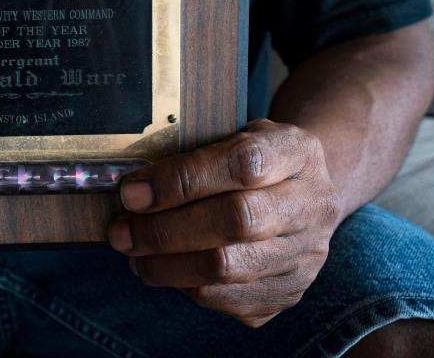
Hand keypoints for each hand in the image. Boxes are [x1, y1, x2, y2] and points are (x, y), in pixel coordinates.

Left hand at [109, 119, 340, 326]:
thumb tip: (134, 188)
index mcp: (297, 152)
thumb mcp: (236, 133)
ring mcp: (306, 254)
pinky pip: (229, 300)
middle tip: (121, 231)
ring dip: (166, 265)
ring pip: (228, 269)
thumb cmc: (254, 159)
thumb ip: (195, 151)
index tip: (133, 192)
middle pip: (236, 221)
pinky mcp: (290, 292)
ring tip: (133, 253)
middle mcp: (312, 205)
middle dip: (164, 230)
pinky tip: (163, 269)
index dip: (181, 180)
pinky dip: (185, 286)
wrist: (308, 192)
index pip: (242, 164)